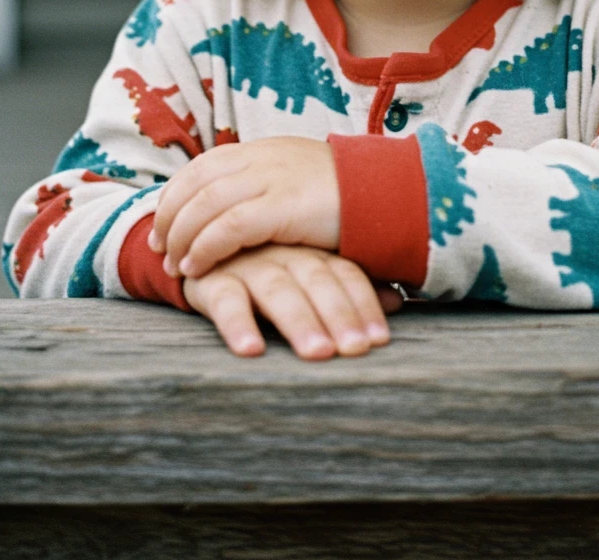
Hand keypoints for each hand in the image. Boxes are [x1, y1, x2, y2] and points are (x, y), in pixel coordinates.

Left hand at [148, 138, 339, 279]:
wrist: (388, 194)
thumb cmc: (346, 197)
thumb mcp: (298, 180)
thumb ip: (267, 186)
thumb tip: (235, 207)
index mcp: (263, 150)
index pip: (202, 166)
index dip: (177, 194)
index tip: (164, 224)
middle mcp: (262, 159)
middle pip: (196, 183)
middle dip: (170, 216)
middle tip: (158, 248)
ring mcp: (272, 180)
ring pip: (205, 204)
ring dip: (181, 237)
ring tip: (174, 266)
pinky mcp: (283, 207)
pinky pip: (228, 228)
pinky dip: (205, 247)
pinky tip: (196, 267)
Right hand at [181, 243, 403, 359]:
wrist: (201, 244)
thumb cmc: (268, 265)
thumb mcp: (309, 271)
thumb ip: (348, 286)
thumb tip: (397, 302)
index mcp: (312, 251)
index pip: (346, 274)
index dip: (363, 305)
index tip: (379, 340)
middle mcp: (285, 253)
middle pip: (318, 281)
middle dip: (339, 316)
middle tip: (355, 350)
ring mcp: (249, 263)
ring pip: (278, 290)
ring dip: (299, 321)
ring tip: (318, 353)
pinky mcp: (213, 278)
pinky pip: (225, 300)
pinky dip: (237, 323)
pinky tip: (250, 349)